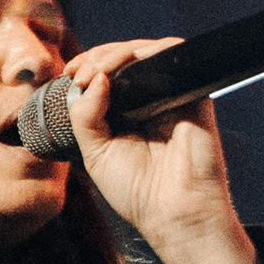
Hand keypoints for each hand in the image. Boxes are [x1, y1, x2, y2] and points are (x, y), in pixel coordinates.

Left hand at [63, 40, 260, 263]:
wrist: (174, 212)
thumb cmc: (136, 191)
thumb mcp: (95, 152)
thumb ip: (86, 115)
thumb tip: (96, 77)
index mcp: (123, 114)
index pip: (103, 75)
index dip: (86, 66)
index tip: (71, 74)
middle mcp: (147, 101)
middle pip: (122, 58)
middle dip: (97, 57)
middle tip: (80, 73)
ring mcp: (170, 95)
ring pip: (145, 52)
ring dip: (118, 52)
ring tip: (99, 70)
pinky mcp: (193, 93)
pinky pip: (175, 57)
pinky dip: (151, 51)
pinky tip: (130, 65)